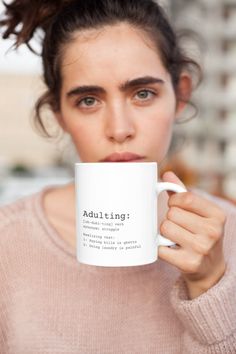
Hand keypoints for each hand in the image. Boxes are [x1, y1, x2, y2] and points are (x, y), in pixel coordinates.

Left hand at [159, 171, 226, 298]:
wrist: (210, 268)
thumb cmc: (201, 234)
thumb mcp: (200, 213)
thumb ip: (183, 193)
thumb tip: (167, 174)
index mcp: (217, 215)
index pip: (185, 198)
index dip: (174, 200)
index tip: (175, 206)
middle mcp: (213, 231)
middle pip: (172, 214)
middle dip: (170, 218)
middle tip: (179, 227)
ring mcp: (202, 248)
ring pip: (165, 228)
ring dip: (164, 233)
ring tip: (175, 238)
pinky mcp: (189, 263)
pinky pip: (160, 248)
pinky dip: (161, 248)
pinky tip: (171, 249)